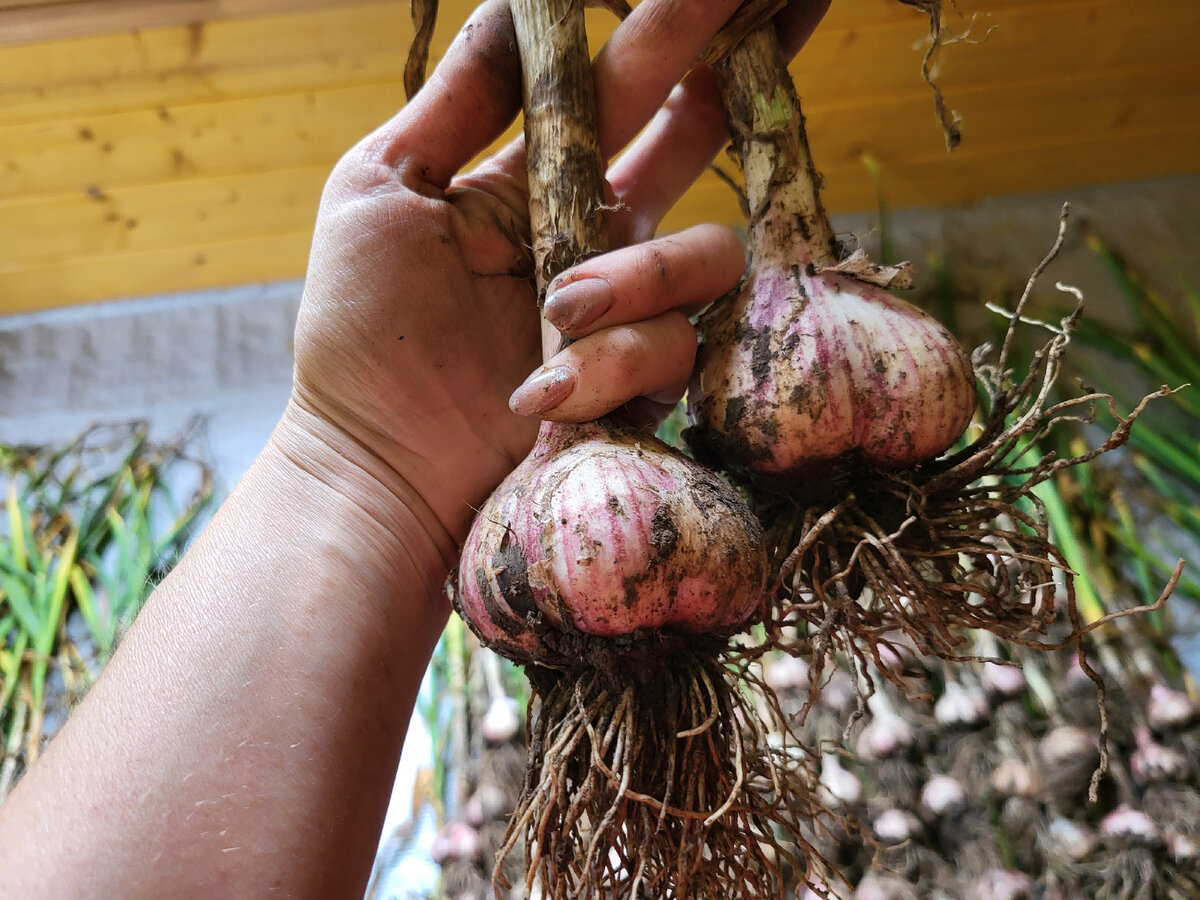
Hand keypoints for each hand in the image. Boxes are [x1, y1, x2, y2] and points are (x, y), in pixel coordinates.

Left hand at [286, 0, 830, 549]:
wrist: (378, 459)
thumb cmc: (365, 328)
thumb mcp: (385, 190)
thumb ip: (461, 100)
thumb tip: (516, 2)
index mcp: (541, 176)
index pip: (625, 82)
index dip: (677, 24)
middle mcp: (601, 230)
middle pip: (700, 140)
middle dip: (739, 76)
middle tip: (793, 4)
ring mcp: (632, 308)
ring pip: (703, 253)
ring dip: (631, 277)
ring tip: (555, 311)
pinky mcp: (648, 382)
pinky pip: (673, 350)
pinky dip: (602, 368)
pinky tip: (536, 394)